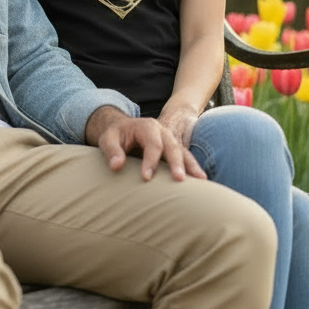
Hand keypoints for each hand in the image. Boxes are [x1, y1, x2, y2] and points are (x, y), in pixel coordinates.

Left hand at [84, 106, 205, 181]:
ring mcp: (170, 141)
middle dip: (176, 163)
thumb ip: (111, 151)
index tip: (146, 178)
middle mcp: (162, 132)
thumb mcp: (107, 139)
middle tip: (179, 179)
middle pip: (172, 146)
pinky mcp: (173, 151)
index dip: (150, 160)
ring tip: (201, 181)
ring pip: (183, 152)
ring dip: (191, 166)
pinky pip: (186, 159)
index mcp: (147, 126)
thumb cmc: (115, 135)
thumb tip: (117, 166)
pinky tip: (201, 182)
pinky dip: (193, 169)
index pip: (152, 144)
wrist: (123, 129)